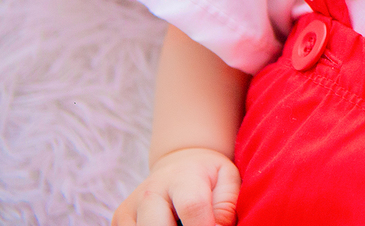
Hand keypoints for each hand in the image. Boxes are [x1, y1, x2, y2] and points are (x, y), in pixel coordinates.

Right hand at [112, 147, 239, 225]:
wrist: (179, 163)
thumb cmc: (208, 175)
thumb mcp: (227, 180)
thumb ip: (226, 205)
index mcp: (182, 177)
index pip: (192, 207)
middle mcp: (151, 191)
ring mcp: (131, 207)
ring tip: (181, 224)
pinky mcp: (119, 219)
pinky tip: (167, 225)